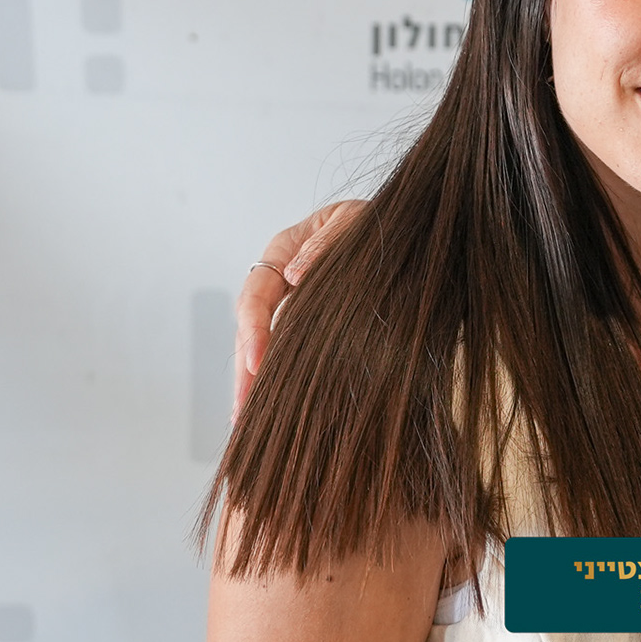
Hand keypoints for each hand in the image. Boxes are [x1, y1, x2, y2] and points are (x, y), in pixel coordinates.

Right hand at [232, 200, 365, 418]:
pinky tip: (269, 406)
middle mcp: (279, 279)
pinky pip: (287, 350)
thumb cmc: (373, 221)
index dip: (253, 329)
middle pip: (251, 329)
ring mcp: (290, 301)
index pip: (257, 294)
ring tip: (245, 420)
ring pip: (263, 345)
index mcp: (283, 250)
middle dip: (245, 371)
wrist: (399, 226)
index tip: (256, 361)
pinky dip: (277, 377)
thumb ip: (327, 242)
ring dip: (254, 381)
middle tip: (242, 409)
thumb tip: (296, 276)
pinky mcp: (307, 322)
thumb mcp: (354, 221)